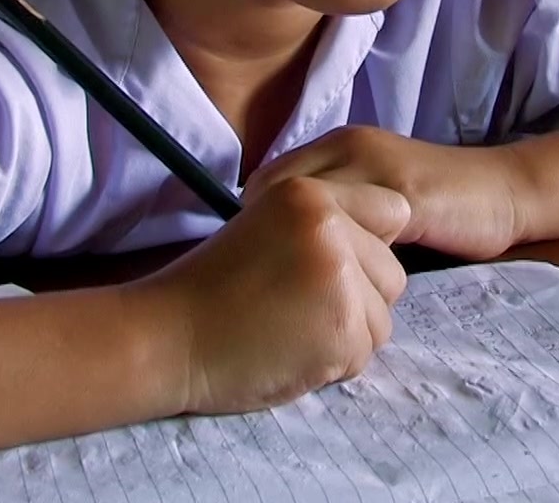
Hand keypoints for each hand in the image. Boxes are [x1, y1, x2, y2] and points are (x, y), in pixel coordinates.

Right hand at [130, 177, 409, 415]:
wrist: (165, 336)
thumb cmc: (211, 288)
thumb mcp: (267, 225)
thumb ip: (325, 226)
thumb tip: (389, 239)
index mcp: (311, 192)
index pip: (392, 211)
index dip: (368, 247)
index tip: (325, 270)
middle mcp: (331, 227)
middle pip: (392, 274)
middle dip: (358, 300)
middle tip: (298, 309)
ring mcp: (340, 279)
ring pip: (383, 318)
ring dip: (346, 335)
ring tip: (290, 330)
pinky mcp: (342, 330)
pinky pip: (364, 354)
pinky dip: (332, 365)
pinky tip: (288, 353)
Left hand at [247, 126, 527, 260]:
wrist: (502, 193)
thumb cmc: (437, 206)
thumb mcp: (373, 201)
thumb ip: (333, 213)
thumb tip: (278, 251)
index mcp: (339, 147)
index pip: (267, 183)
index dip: (253, 225)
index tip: (251, 265)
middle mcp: (350, 147)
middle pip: (277, 192)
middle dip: (263, 238)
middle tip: (261, 283)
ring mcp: (377, 167)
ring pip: (310, 208)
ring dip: (296, 249)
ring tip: (291, 290)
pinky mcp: (406, 192)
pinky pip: (355, 226)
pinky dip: (339, 258)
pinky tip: (336, 288)